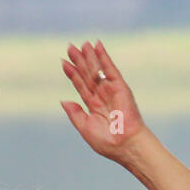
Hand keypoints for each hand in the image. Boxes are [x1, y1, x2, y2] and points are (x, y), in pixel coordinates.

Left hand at [60, 40, 145, 159]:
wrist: (125, 145)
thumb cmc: (108, 142)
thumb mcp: (85, 128)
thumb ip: (75, 114)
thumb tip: (64, 101)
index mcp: (94, 106)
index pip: (81, 86)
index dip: (73, 74)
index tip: (63, 62)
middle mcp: (103, 96)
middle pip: (88, 74)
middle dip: (79, 61)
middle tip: (70, 47)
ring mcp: (111, 90)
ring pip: (97, 70)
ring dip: (90, 56)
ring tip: (82, 44)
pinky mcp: (120, 87)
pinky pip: (110, 69)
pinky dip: (104, 57)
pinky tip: (98, 46)